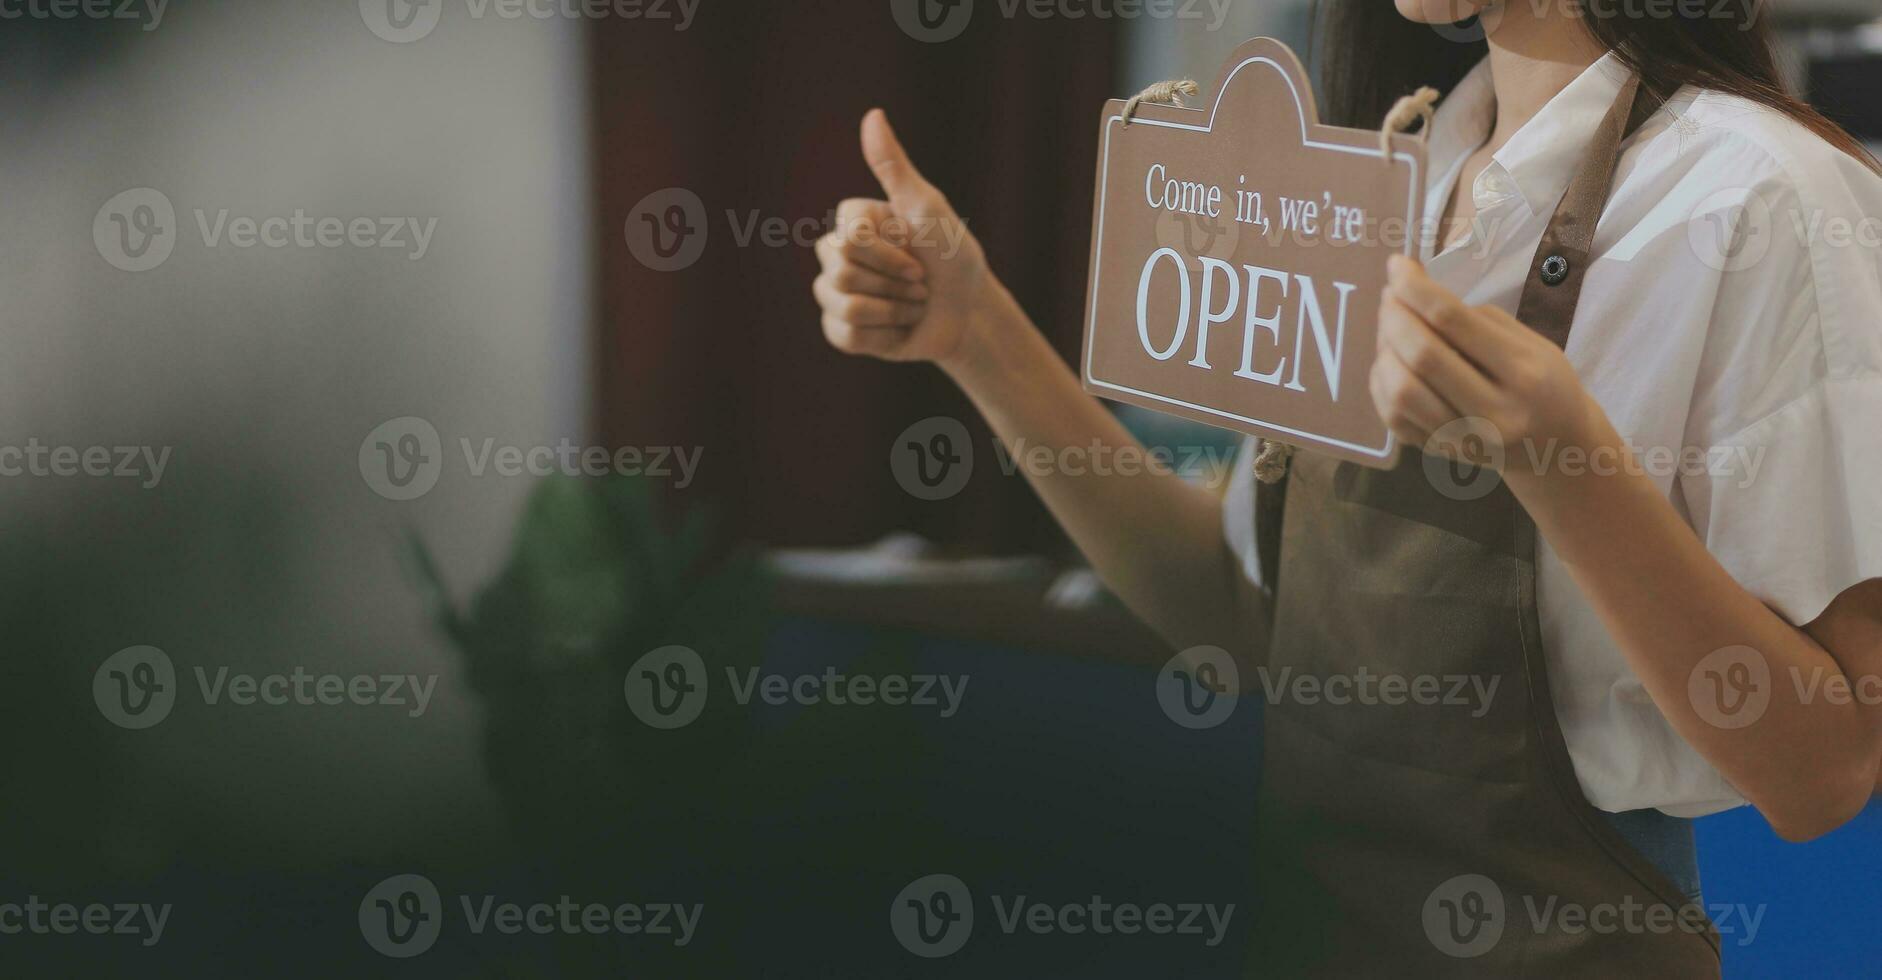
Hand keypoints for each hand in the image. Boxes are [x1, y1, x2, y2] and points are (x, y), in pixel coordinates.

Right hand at [812, 109, 999, 366]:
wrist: (969, 313)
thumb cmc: (952, 255)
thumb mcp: (928, 208)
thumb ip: (894, 166)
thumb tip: (873, 114)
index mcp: (852, 222)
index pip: (849, 240)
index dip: (890, 255)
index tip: (919, 256)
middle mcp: (837, 254)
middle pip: (841, 273)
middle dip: (893, 285)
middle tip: (919, 283)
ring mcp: (836, 293)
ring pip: (843, 308)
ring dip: (892, 312)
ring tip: (911, 306)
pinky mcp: (842, 330)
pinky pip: (844, 336)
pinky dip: (882, 337)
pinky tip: (898, 329)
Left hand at [1370, 254, 1610, 475]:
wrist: (1556, 448)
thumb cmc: (1543, 383)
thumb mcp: (1529, 343)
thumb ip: (1474, 319)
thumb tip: (1413, 289)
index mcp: (1524, 372)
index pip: (1453, 321)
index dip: (1416, 288)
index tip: (1397, 264)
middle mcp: (1494, 413)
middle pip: (1422, 356)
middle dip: (1394, 316)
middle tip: (1390, 295)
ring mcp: (1465, 440)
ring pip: (1400, 390)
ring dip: (1384, 350)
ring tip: (1391, 328)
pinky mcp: (1442, 454)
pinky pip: (1393, 415)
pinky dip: (1382, 382)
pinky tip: (1391, 362)